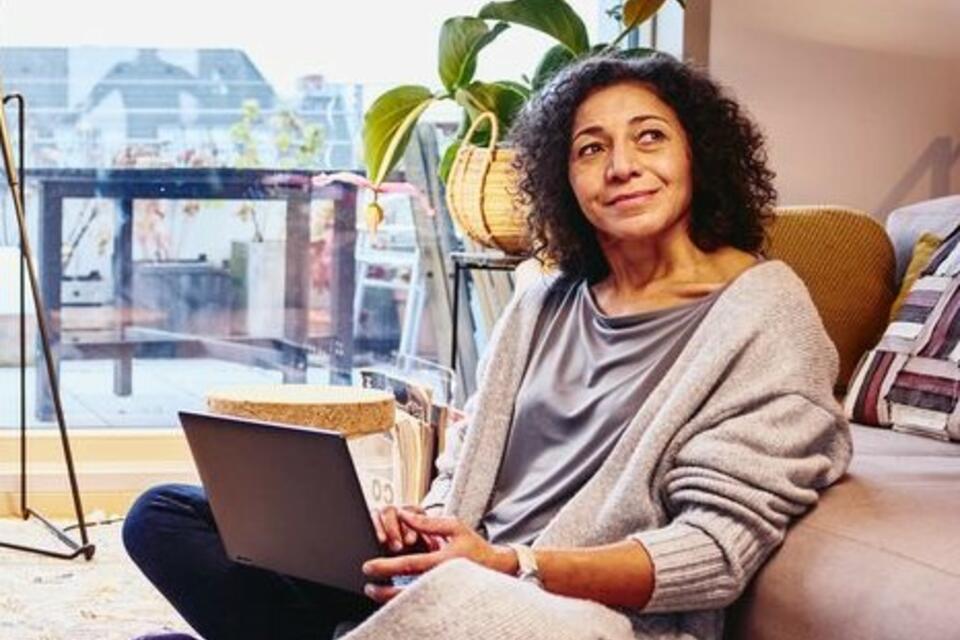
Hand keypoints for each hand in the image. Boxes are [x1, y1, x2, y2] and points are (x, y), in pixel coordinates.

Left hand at [362, 511, 516, 602]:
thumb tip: (404, 514)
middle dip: (383, 590)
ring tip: (375, 592)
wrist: (495, 567)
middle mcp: (442, 580)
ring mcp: (443, 593)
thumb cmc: (474, 546)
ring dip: (390, 599)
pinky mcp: (443, 600)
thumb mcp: (455, 527)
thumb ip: (428, 522)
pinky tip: (392, 598)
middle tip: (369, 585)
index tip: (369, 567)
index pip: (410, 565)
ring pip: (411, 602)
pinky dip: (403, 603)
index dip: (387, 566)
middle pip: (406, 590)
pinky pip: (419, 605)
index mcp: (443, 561)